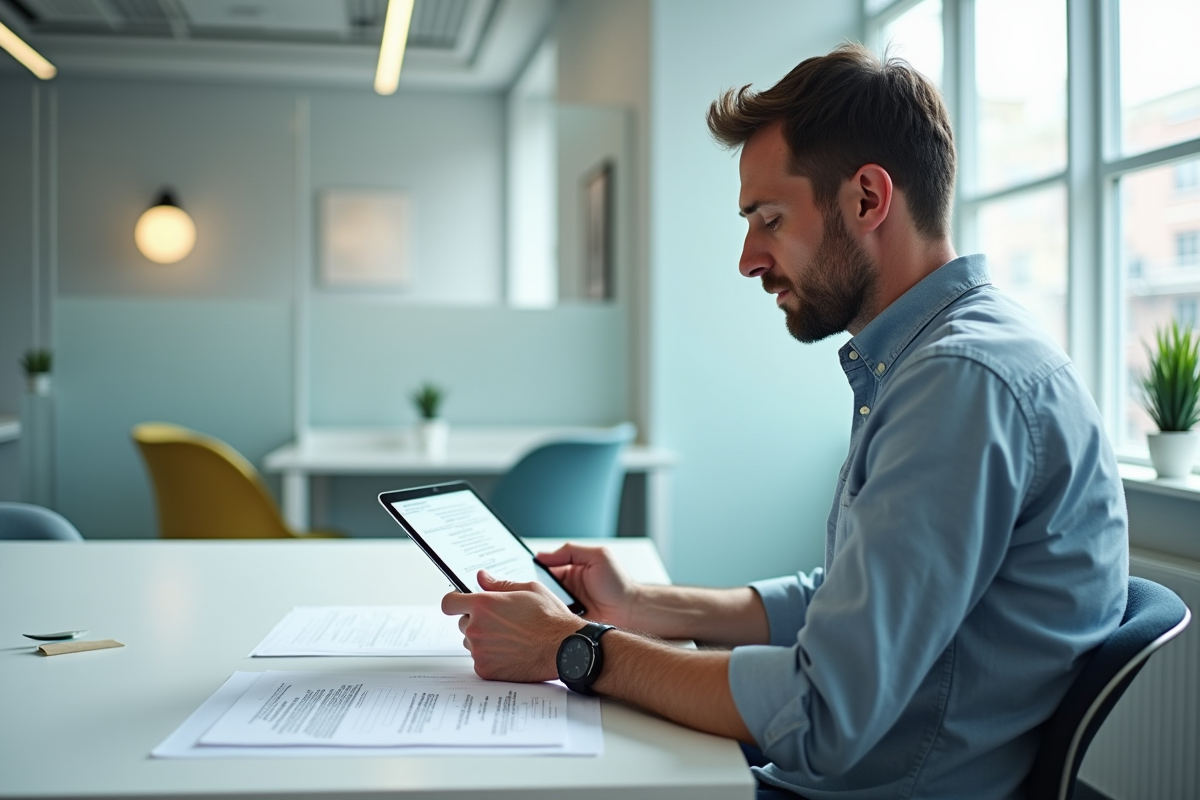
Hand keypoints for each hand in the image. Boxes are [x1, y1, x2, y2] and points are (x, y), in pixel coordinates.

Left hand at [441, 571, 580, 681]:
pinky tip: (511, 652)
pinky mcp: (485, 670)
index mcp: (483, 604)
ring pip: (472, 642)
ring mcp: (479, 651)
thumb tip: (482, 577)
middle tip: (501, 622)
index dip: (455, 601)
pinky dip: (491, 657)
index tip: (461, 603)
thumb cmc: (550, 617)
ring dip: (483, 639)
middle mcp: (477, 628)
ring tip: (510, 637)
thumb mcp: (528, 589)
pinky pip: (480, 660)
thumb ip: (499, 584)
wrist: (565, 648)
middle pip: (463, 623)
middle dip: (477, 620)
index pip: (449, 603)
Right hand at [536, 543, 639, 627]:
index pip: (545, 566)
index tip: (523, 570)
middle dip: (533, 587)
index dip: (533, 568)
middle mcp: (565, 586)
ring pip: (543, 601)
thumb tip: (542, 555)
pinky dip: (547, 615)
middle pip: (540, 585)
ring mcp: (565, 603)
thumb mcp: (598, 557)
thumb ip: (571, 551)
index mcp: (570, 569)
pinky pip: (551, 616)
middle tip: (527, 588)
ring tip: (533, 602)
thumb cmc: (618, 584)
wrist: (630, 611)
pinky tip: (544, 614)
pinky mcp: (567, 619)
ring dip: (539, 601)